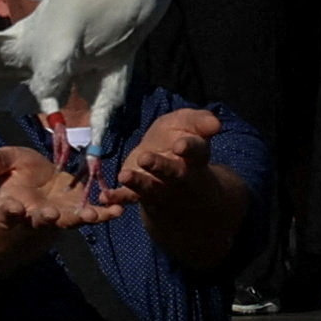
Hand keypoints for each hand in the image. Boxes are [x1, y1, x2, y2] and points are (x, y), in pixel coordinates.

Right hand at [0, 145, 122, 229]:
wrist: (39, 181)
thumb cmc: (18, 172)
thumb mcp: (5, 161)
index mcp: (11, 204)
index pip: (6, 211)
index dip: (8, 211)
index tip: (10, 207)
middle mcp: (34, 215)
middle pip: (39, 220)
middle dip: (45, 218)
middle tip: (50, 215)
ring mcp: (58, 215)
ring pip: (67, 221)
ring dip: (78, 219)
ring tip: (90, 215)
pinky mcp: (78, 210)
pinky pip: (92, 214)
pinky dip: (104, 214)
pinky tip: (116, 210)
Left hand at [100, 107, 218, 207]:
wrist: (172, 170)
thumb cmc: (180, 140)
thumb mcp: (190, 125)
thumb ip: (200, 122)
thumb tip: (215, 123)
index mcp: (195, 157)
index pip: (196, 152)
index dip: (189, 148)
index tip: (180, 145)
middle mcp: (181, 176)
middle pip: (173, 173)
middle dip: (161, 167)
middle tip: (146, 158)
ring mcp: (162, 189)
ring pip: (151, 188)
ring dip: (138, 182)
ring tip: (124, 175)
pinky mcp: (143, 195)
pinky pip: (131, 198)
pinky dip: (118, 198)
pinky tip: (106, 196)